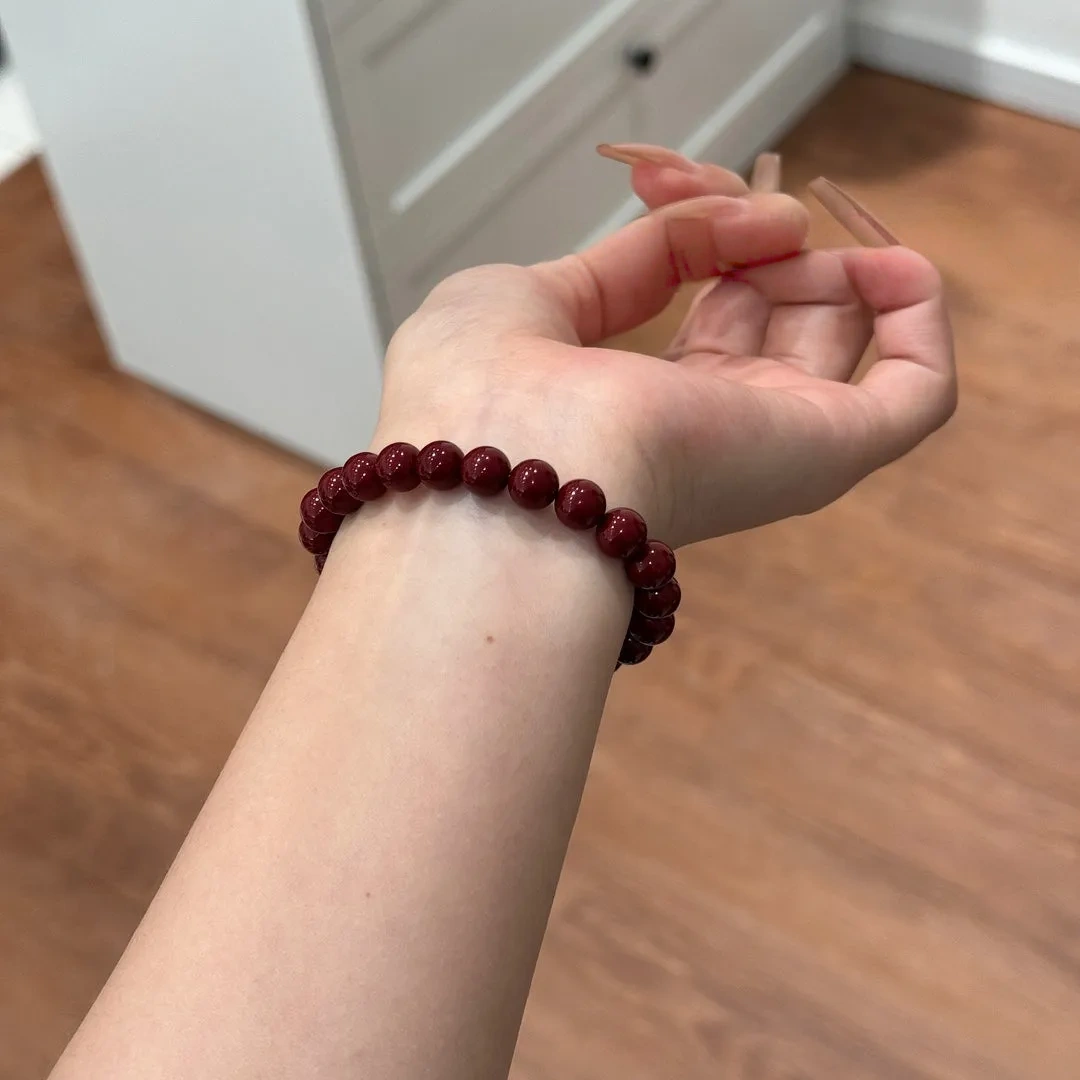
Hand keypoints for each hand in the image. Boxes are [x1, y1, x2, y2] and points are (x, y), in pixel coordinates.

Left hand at [375, 146, 955, 546]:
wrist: (502, 463)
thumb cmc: (481, 390)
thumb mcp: (536, 293)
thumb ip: (631, 260)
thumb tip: (728, 220)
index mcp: (636, 405)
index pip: (708, 311)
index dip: (705, 231)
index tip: (670, 182)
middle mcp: (707, 431)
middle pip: (779, 317)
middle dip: (765, 237)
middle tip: (736, 198)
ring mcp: (766, 446)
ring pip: (843, 342)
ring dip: (834, 258)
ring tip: (789, 225)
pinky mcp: (825, 456)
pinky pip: (917, 390)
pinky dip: (919, 311)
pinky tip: (893, 260)